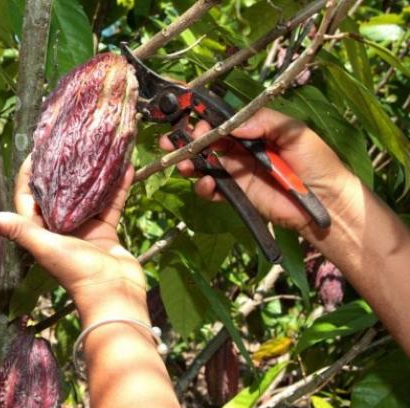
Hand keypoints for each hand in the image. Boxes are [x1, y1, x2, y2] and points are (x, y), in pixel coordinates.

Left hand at [0, 157, 147, 323]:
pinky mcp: (106, 231)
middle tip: (68, 144)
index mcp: (40, 231)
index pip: (29, 197)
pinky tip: (126, 167)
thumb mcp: (45, 247)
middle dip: (62, 169)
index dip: (29, 175)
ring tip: (96, 150)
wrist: (113, 293)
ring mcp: (84, 229)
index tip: (35, 152)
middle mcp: (60, 228)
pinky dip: (117, 187)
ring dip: (91, 175)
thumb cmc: (76, 272)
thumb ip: (19, 230)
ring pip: (86, 195)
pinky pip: (110, 203)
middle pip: (58, 192)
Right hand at [159, 108, 355, 232]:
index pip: (222, 119)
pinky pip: (211, 188)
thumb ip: (264, 122)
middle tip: (177, 139)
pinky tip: (205, 183)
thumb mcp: (293, 132)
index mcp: (253, 129)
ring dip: (188, 161)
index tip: (187, 111)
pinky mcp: (236, 193)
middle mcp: (240, 148)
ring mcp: (236, 171)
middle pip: (206, 140)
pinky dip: (202, 186)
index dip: (202, 114)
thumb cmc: (316, 161)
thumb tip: (232, 125)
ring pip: (203, 163)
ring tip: (184, 163)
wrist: (325, 201)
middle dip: (187, 138)